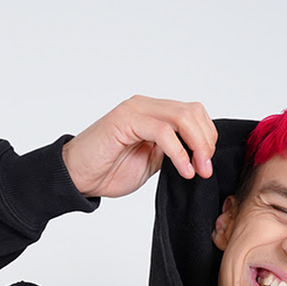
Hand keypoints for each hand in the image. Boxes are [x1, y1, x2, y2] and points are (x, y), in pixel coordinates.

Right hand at [61, 95, 217, 197]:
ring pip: (181, 117)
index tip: (207, 165)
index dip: (207, 137)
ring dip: (196, 146)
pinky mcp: (124, 121)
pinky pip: (162, 131)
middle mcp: (146, 107)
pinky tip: (183, 170)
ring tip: (197, 170)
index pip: (194, 113)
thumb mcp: (152, 162)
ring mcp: (135, 111)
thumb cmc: (110, 170)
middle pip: (192, 112)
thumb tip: (200, 156)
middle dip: (206, 142)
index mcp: (155, 114)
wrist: (78, 177)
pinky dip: (178, 152)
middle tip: (206, 169)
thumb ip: (173, 153)